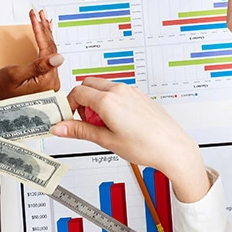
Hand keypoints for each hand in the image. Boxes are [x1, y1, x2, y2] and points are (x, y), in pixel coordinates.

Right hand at [0, 9, 63, 104]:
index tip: (34, 15)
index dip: (40, 30)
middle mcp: (51, 82)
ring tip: (41, 17)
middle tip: (38, 12)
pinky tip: (45, 33)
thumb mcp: (15, 75)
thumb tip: (59, 58)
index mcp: (47, 82)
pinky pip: (46, 57)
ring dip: (45, 34)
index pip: (48, 50)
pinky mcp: (43, 80)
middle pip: (51, 49)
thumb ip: (38, 66)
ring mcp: (48, 81)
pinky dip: (44, 43)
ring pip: (50, 51)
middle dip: (44, 28)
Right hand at [51, 79, 209, 202]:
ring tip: (103, 125)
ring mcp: (131, 91)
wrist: (172, 147)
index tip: (68, 119)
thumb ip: (80, 131)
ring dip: (96, 101)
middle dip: (81, 101)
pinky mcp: (139, 96)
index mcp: (108, 100)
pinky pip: (117, 92)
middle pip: (88, 84)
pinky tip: (117, 122)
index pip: (77, 92)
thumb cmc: (145, 145)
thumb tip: (60, 128)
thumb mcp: (107, 141)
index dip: (68, 105)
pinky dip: (110, 102)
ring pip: (103, 87)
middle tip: (85, 122)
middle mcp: (120, 90)